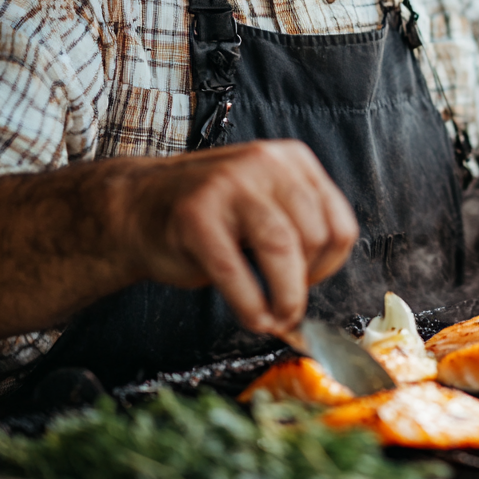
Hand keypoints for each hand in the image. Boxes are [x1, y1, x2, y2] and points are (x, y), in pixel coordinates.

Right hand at [123, 140, 356, 333]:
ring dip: (287, 296)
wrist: (139, 206)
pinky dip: (250, 305)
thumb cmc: (213, 214)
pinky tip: (252, 318)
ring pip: (283, 248)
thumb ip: (300, 223)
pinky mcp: (196, 214)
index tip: (314, 283)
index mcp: (293, 160)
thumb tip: (325, 275)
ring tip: (277, 317)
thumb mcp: (268, 201)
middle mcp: (266, 164)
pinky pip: (235, 270)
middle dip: (308, 282)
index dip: (331, 264)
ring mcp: (230, 184)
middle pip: (314, 234)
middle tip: (290, 305)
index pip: (339, 219)